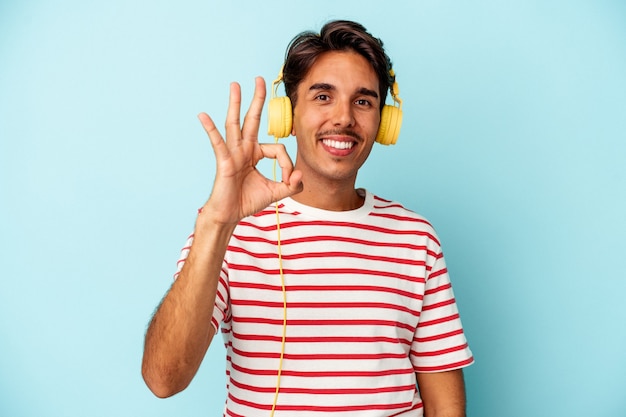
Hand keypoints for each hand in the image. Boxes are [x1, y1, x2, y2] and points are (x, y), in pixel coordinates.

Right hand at [197, 77, 302, 225]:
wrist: (230, 215)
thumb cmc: (247, 201)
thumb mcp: (275, 192)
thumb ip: (291, 184)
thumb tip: (301, 174)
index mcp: (255, 153)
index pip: (278, 149)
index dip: (288, 164)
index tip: (289, 179)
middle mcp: (244, 149)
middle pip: (252, 119)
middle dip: (257, 99)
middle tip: (260, 79)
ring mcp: (233, 153)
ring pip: (235, 124)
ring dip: (236, 103)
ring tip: (236, 85)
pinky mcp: (224, 161)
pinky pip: (218, 143)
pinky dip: (210, 129)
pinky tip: (203, 116)